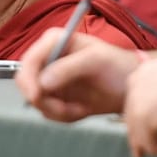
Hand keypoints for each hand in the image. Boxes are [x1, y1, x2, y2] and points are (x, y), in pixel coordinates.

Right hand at [16, 29, 140, 121]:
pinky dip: (63, 116)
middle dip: (44, 99)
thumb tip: (43, 82)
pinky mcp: (55, 96)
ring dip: (57, 110)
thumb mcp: (95, 60)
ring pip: (36, 100)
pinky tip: (80, 109)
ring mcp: (50, 78)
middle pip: (26, 82)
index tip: (36, 96)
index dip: (28, 79)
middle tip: (63, 108)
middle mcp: (48, 58)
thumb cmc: (118, 66)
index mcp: (54, 41)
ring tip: (80, 108)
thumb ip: (68, 68)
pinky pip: (47, 111)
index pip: (29, 59)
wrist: (130, 87)